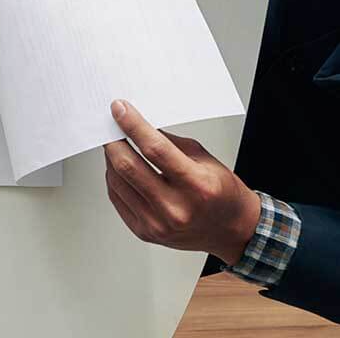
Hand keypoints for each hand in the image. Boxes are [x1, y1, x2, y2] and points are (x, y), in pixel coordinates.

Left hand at [104, 100, 260, 264]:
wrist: (230, 231)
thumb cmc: (221, 194)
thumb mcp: (205, 159)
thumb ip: (170, 143)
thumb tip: (138, 125)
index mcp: (197, 185)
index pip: (155, 149)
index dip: (132, 125)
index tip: (119, 109)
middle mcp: (175, 208)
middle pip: (128, 167)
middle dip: (113, 141)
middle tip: (110, 127)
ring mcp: (157, 223)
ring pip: (117, 181)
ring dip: (111, 158)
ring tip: (116, 146)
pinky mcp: (144, 231)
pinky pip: (116, 197)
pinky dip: (114, 178)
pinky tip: (120, 168)